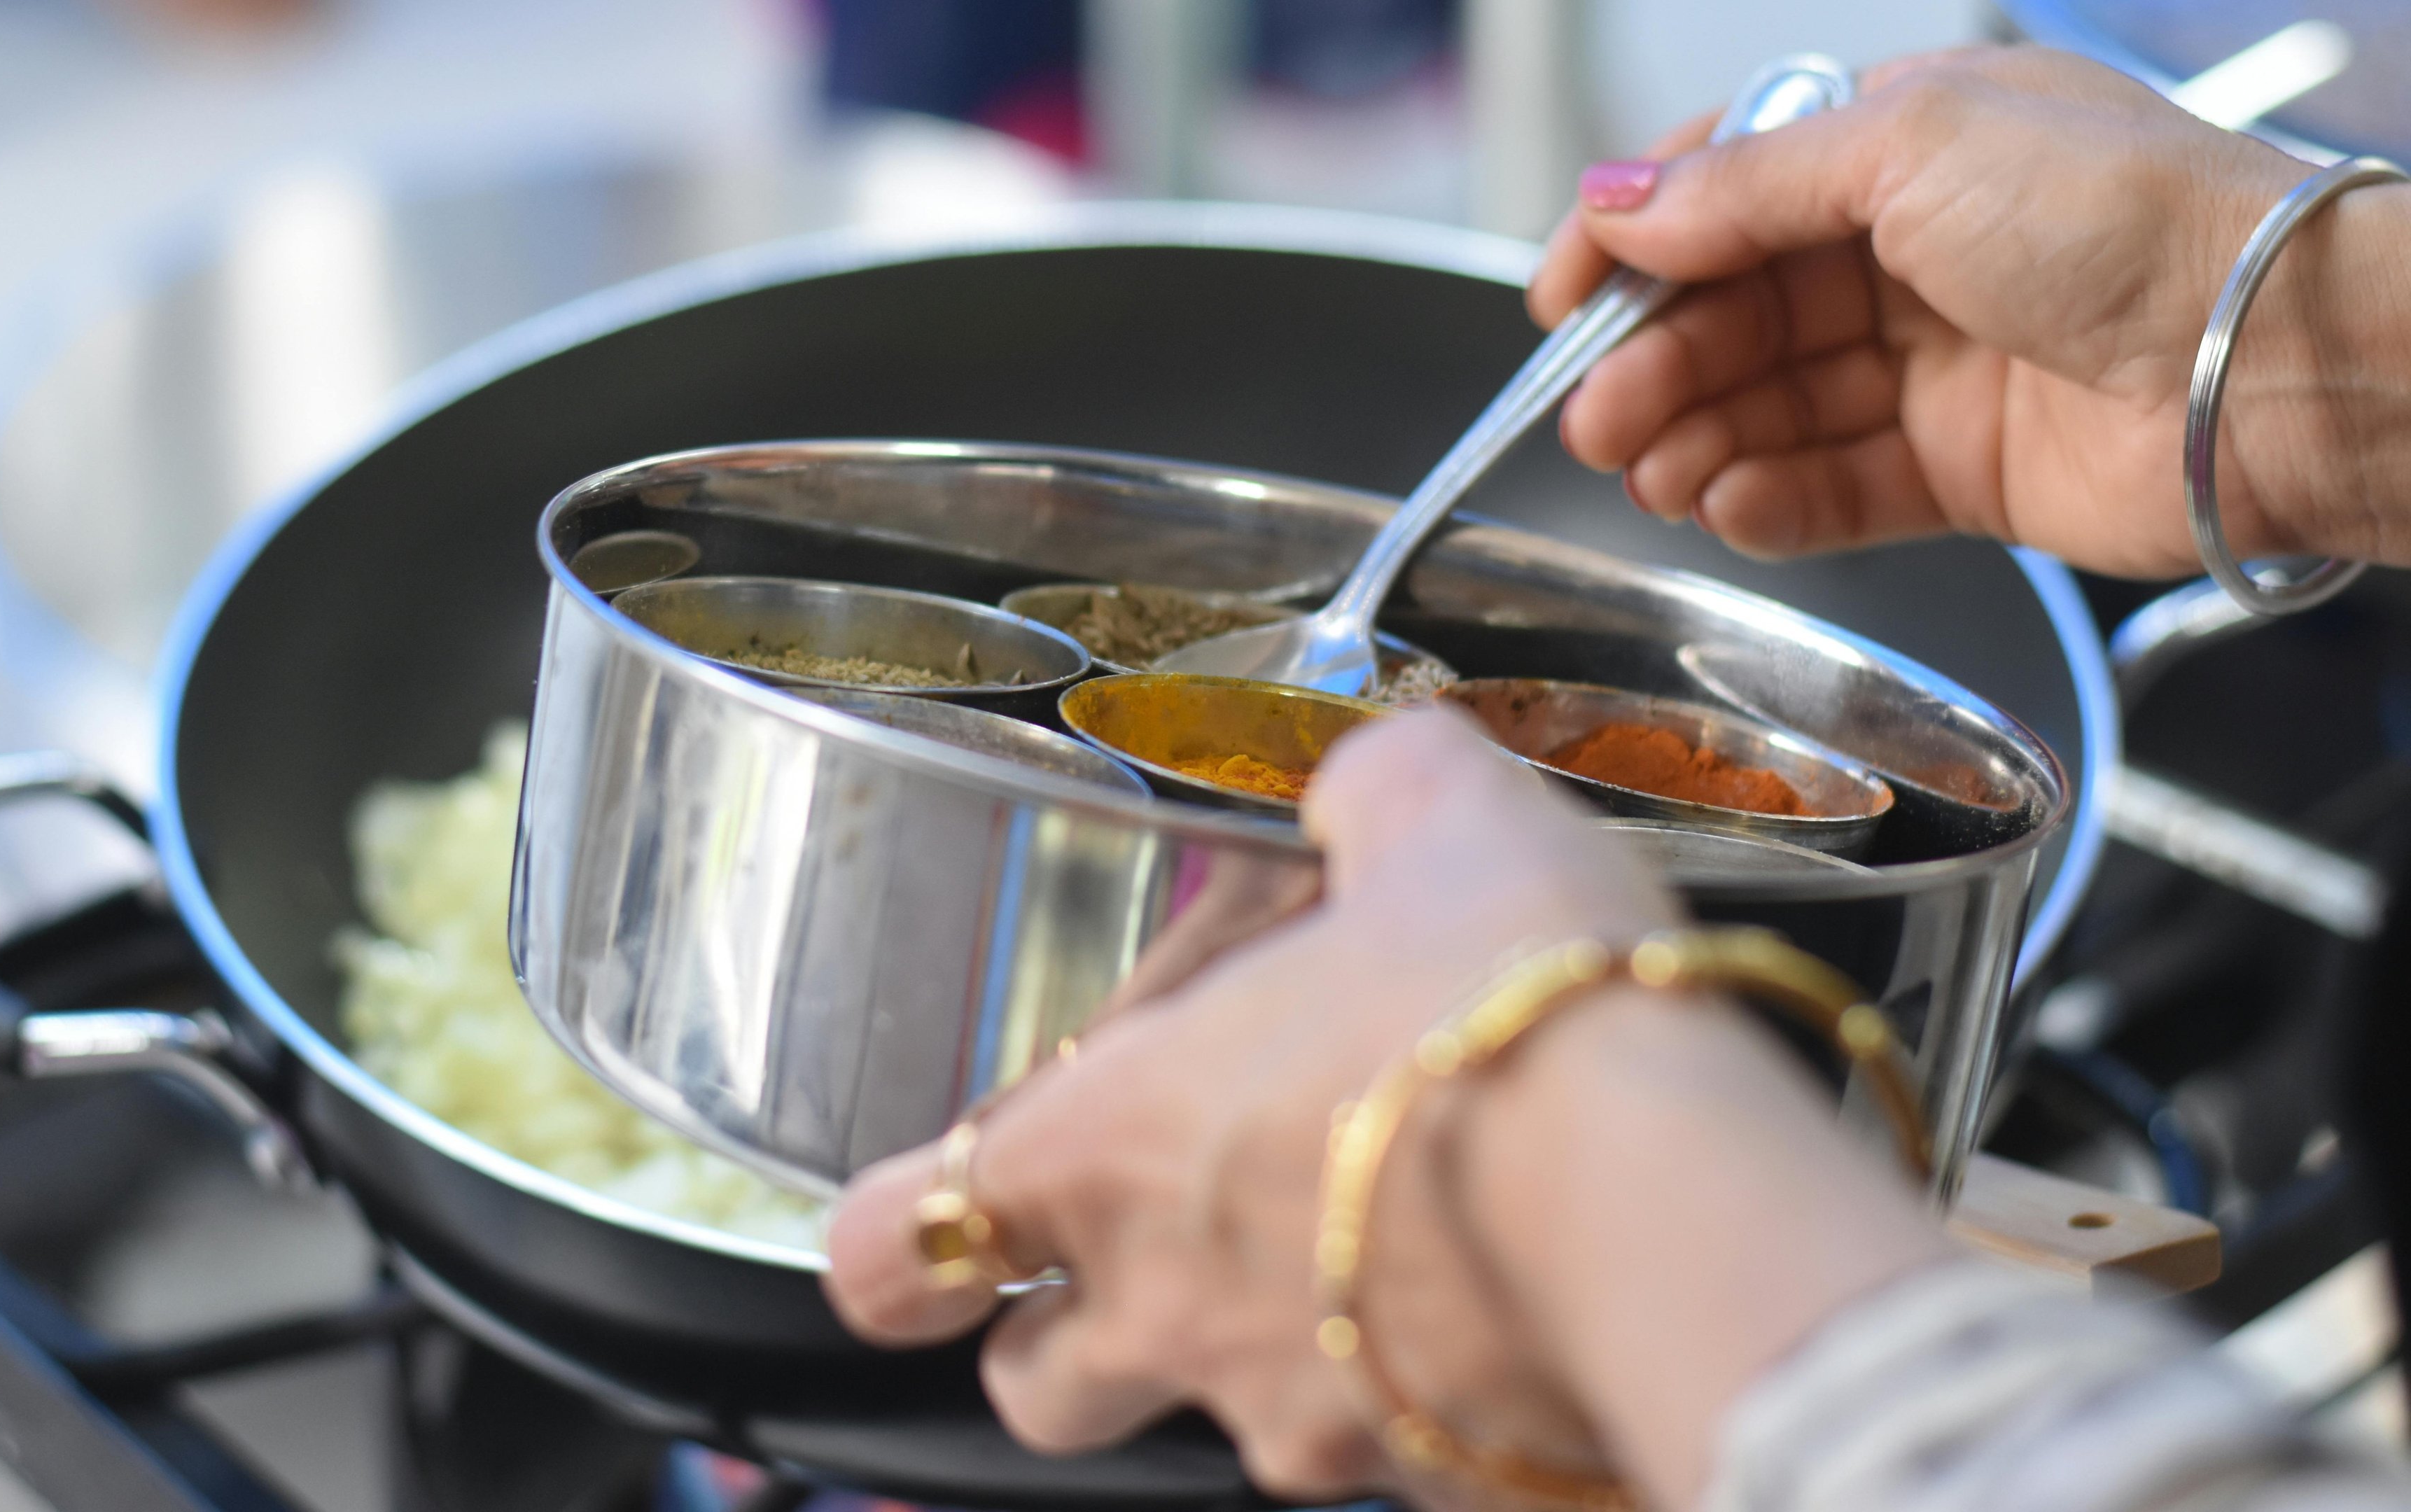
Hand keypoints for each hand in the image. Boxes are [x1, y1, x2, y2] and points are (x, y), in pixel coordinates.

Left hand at [822, 712, 1678, 1500]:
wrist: (1683, 1202)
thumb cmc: (1517, 1007)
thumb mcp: (1429, 815)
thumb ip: (1365, 796)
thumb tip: (1373, 788)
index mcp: (1105, 1154)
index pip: (885, 1249)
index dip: (892, 1237)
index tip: (928, 1217)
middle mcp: (1172, 1312)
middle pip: (1034, 1387)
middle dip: (1070, 1332)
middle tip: (1160, 1238)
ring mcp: (1303, 1420)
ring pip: (1229, 1427)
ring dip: (1271, 1350)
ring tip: (1383, 1245)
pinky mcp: (1440, 1480)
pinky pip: (1401, 1452)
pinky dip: (1428, 1390)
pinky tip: (1506, 1294)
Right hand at [1535, 46, 2410, 575]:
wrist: (2268, 359)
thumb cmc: (2130, 218)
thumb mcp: (1909, 149)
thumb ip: (1746, 189)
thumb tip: (1618, 206)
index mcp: (1907, 142)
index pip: (1730, 189)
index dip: (1636, 245)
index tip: (1558, 301)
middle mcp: (1918, 249)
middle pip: (1740, 309)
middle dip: (1656, 362)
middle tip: (1590, 415)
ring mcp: (1940, 362)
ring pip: (1775, 404)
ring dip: (1697, 436)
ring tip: (1644, 469)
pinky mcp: (1963, 467)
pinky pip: (1837, 488)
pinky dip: (1772, 501)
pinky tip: (1725, 504)